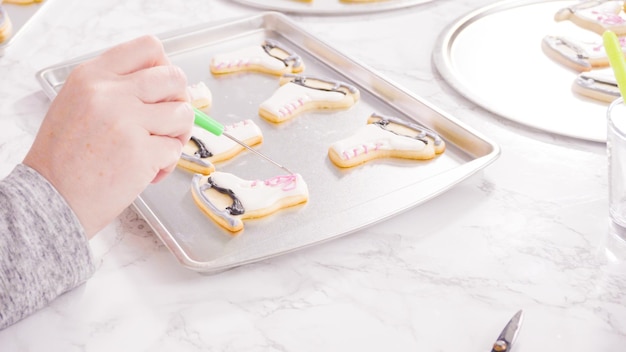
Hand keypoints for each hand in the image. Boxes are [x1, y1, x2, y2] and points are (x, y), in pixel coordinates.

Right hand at [24, 35, 193, 237]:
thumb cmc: (66, 157)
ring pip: (183, 113)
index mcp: (93, 75)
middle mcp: (110, 93)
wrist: (51, 198)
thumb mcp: (78, 103)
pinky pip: (175, 149)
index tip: (164, 88)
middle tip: (168, 122)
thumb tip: (165, 84)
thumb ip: (117, 88)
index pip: (149, 48)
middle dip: (180, 101)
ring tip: (157, 149)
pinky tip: (146, 172)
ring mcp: (126, 121)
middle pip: (175, 78)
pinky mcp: (141, 152)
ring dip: (178, 135)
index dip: (165, 68)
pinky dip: (167, 163)